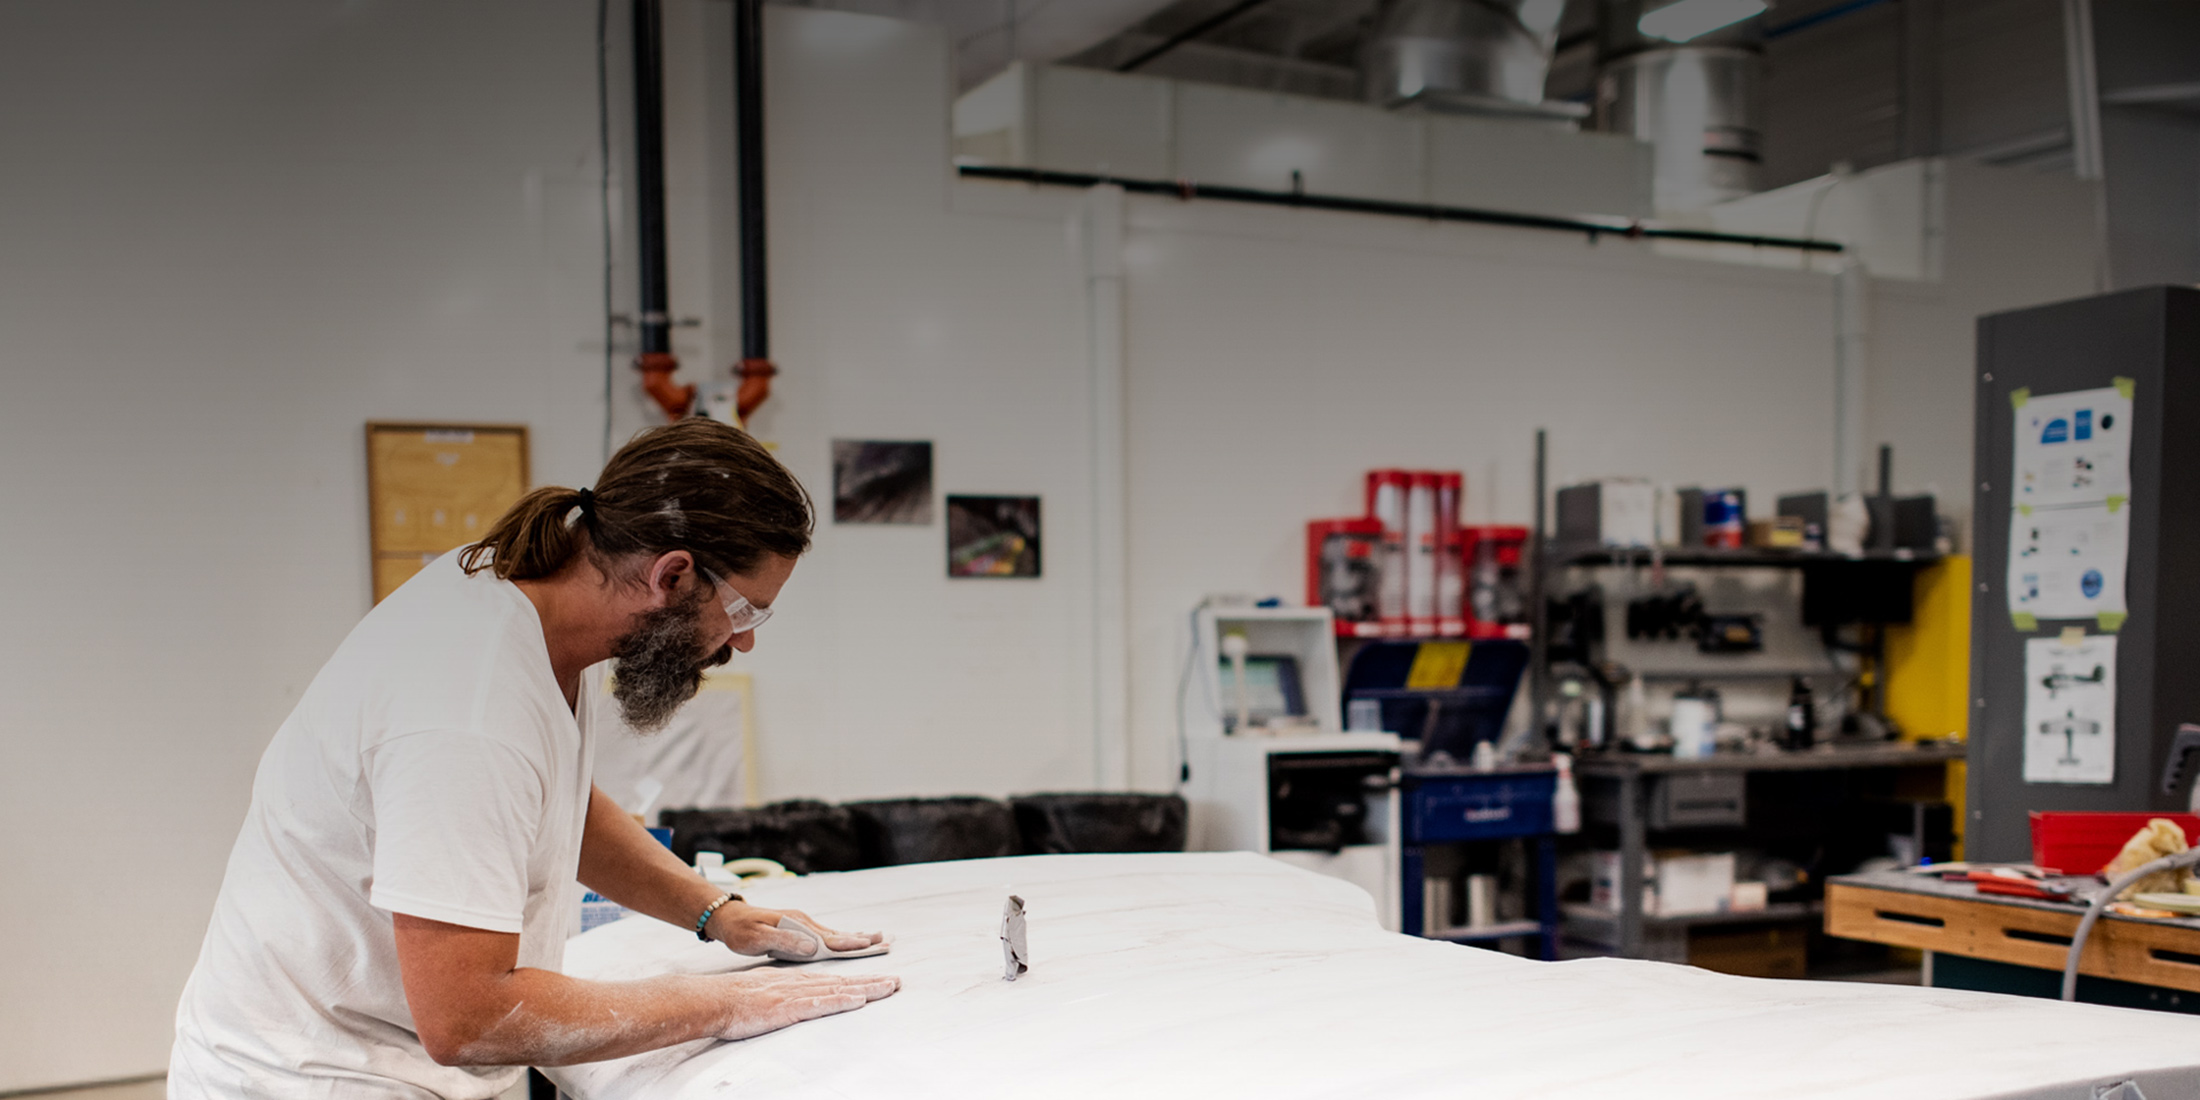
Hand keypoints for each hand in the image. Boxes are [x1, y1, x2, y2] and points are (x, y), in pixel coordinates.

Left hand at [706, 902, 884, 957]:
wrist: (728, 918)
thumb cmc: (741, 930)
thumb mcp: (758, 938)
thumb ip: (785, 942)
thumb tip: (812, 947)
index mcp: (797, 925)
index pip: (829, 937)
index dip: (849, 943)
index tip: (869, 945)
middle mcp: (804, 922)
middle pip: (838, 934)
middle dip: (862, 938)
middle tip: (885, 940)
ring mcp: (802, 925)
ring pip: (834, 934)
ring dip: (855, 938)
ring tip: (876, 939)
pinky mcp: (799, 930)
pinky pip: (825, 936)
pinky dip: (841, 939)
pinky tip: (849, 940)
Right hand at [709, 969, 899, 1041]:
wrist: (715, 999)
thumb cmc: (736, 998)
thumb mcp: (767, 990)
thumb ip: (787, 991)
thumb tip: (801, 997)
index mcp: (796, 981)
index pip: (834, 980)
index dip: (858, 980)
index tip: (878, 980)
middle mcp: (801, 984)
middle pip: (843, 982)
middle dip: (871, 982)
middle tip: (896, 982)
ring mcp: (795, 995)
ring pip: (838, 989)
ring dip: (866, 989)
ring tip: (889, 987)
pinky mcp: (788, 1007)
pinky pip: (819, 1004)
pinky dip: (840, 1001)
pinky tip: (858, 1000)